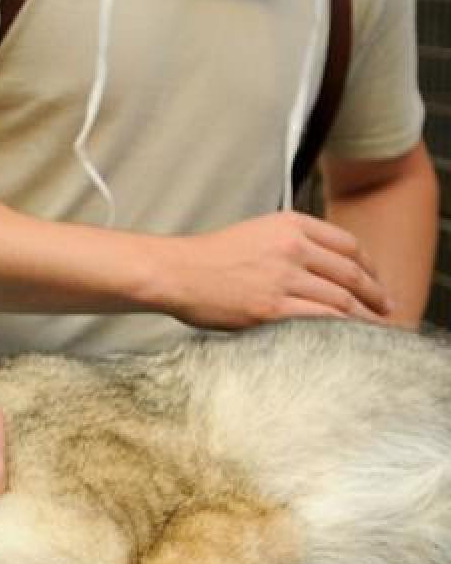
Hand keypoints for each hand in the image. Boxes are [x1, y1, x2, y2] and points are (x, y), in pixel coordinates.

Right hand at [155, 212, 392, 327]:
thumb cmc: (209, 258)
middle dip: (376, 295)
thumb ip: (291, 242)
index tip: (376, 282)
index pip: (348, 245)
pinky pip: (322, 320)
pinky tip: (350, 338)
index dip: (370, 267)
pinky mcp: (272, 308)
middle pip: (351, 273)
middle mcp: (292, 247)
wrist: (175, 272)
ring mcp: (283, 278)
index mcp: (289, 224)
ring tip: (376, 329)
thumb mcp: (256, 232)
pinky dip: (343, 330)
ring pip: (342, 299)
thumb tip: (323, 267)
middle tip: (387, 309)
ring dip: (365, 317)